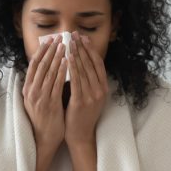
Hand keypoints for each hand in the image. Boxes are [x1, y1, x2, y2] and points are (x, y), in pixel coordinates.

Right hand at [23, 34, 67, 153]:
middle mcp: (31, 91)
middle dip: (50, 50)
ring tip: (65, 45)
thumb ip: (40, 85)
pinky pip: (56, 84)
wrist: (43, 139)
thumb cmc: (43, 119)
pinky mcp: (49, 104)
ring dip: (57, 57)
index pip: (33, 65)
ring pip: (48, 72)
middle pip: (40, 65)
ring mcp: (39, 98)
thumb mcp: (37, 100)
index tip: (49, 40)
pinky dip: (62, 71)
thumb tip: (48, 68)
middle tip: (59, 38)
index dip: (41, 51)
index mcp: (27, 89)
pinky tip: (68, 62)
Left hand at [64, 31, 108, 147]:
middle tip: (74, 34)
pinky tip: (67, 58)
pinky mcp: (81, 102)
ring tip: (69, 42)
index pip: (98, 63)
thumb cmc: (80, 115)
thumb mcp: (88, 95)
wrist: (80, 135)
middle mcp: (100, 90)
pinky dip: (72, 68)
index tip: (83, 38)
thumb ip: (86, 80)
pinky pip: (76, 81)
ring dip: (76, 54)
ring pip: (84, 70)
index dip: (90, 49)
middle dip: (82, 48)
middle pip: (91, 64)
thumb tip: (77, 61)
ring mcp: (92, 96)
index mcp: (103, 88)